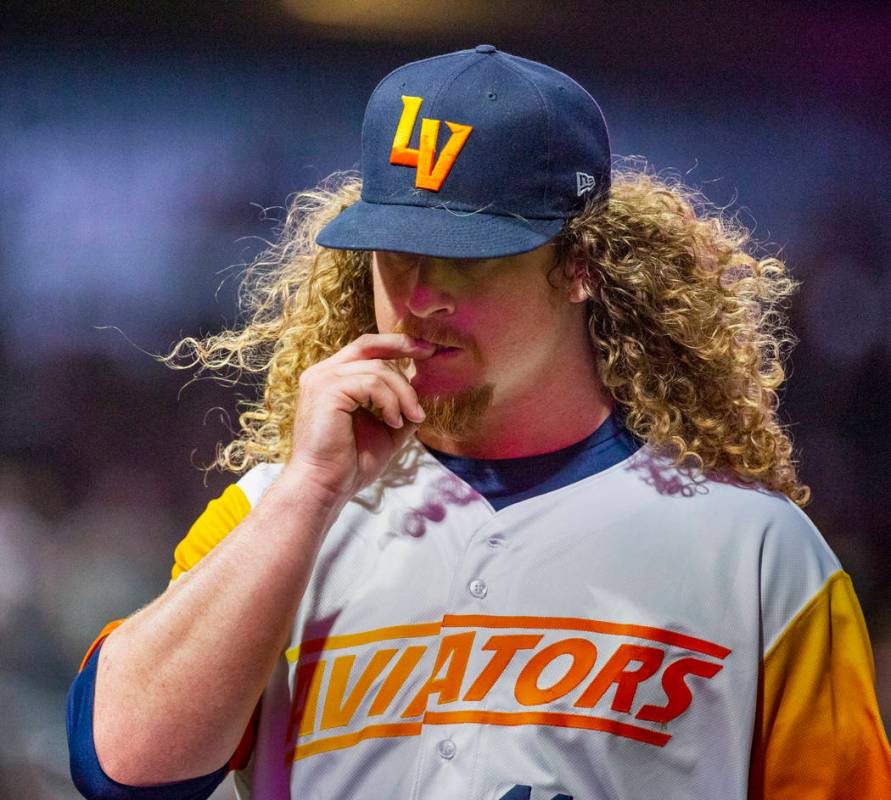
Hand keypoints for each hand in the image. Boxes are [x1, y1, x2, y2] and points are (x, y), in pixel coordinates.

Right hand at [282, 333, 435, 501]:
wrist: (326, 486)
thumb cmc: (350, 463)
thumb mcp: (385, 430)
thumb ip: (400, 408)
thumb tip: (424, 395)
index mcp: (332, 379)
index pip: (366, 349)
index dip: (395, 345)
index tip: (425, 351)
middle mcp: (323, 373)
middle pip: (368, 345)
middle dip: (402, 346)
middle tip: (430, 354)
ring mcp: (322, 379)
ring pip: (378, 369)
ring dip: (403, 394)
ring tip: (410, 418)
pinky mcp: (327, 390)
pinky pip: (372, 384)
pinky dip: (391, 403)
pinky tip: (393, 422)